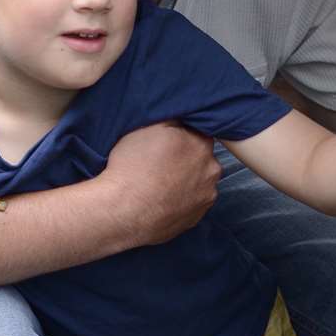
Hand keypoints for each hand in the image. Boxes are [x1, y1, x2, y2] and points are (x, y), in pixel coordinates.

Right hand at [103, 121, 220, 245]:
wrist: (124, 212)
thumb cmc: (133, 167)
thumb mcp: (148, 127)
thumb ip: (172, 119)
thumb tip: (181, 118)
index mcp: (201, 144)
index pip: (199, 131)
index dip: (182, 135)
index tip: (167, 142)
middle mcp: (211, 170)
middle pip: (202, 157)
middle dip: (186, 157)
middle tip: (161, 162)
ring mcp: (206, 196)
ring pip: (199, 181)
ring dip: (185, 180)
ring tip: (160, 183)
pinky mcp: (197, 217)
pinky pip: (192, 202)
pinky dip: (181, 199)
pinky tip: (162, 198)